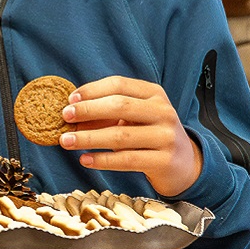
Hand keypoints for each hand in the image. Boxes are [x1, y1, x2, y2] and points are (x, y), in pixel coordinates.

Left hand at [59, 76, 202, 196]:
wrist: (184, 164)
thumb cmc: (150, 134)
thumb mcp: (134, 117)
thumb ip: (107, 112)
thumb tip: (71, 114)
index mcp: (154, 94)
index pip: (119, 84)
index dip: (92, 90)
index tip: (70, 99)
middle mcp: (163, 112)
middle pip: (120, 106)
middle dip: (88, 111)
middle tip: (65, 117)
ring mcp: (166, 137)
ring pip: (121, 136)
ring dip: (88, 138)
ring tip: (66, 141)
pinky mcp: (164, 161)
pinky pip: (127, 160)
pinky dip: (102, 160)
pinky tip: (85, 160)